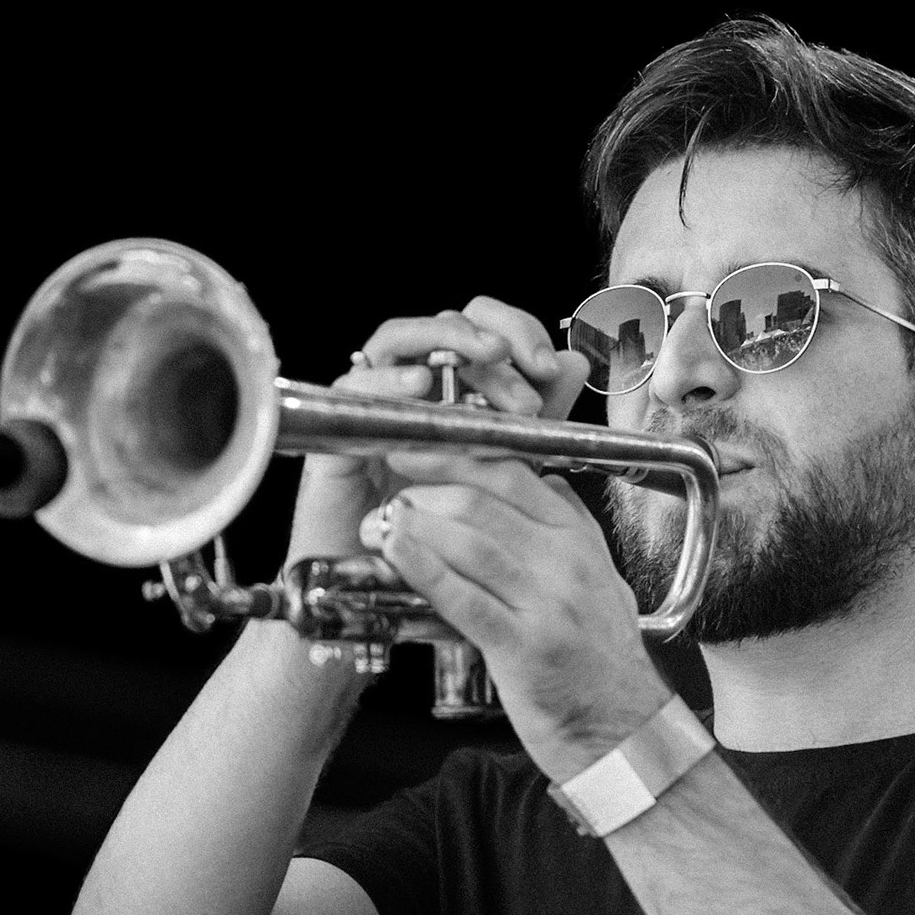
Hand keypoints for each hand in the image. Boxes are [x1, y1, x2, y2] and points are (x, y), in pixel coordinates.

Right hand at [285, 297, 590, 564]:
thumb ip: (541, 416)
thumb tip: (576, 363)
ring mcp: (374, 404)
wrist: (395, 590)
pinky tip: (419, 385)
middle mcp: (413, 388)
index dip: (519, 332)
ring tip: (487, 361)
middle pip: (445, 324)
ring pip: (397, 339)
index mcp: (455, 387)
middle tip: (527, 377)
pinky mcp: (338, 432)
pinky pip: (352, 387)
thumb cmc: (449, 528)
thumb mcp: (509, 468)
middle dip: (493, 340)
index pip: (483, 326)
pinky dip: (386, 378)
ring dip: (447, 344)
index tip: (550, 366)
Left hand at [374, 457, 668, 782]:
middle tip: (388, 500)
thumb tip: (549, 482)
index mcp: (579, 541)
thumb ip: (576, 529)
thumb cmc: (604, 661)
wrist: (625, 729)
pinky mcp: (523, 647)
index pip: (512, 476)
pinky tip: (395, 553)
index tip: (414, 450)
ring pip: (470, 543)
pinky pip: (464, 598)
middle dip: (423, 494)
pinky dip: (424, 569)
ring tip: (378, 526)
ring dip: (413, 528)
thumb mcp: (605, 580)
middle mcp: (566, 563)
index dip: (454, 457)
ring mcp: (547, 604)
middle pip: (482, 503)